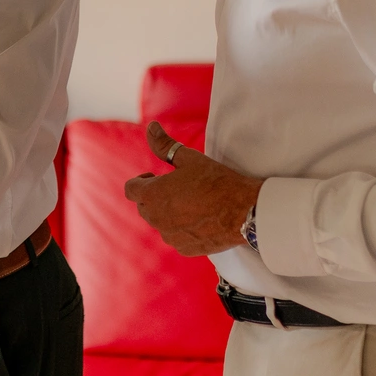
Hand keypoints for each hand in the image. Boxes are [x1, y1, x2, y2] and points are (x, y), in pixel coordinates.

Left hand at [122, 121, 261, 256]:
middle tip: (177, 187)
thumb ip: (164, 145)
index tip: (156, 176)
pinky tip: (200, 219)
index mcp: (152, 195)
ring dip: (168, 214)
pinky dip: (183, 229)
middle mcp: (156, 219)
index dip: (141, 181)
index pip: (130, 189)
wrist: (245, 211)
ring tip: (192, 203)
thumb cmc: (216, 181)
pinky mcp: (185, 249)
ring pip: (160, 223)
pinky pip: (176, 237)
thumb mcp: (189, 158)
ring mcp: (170, 236)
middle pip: (144, 207)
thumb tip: (151, 126)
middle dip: (154, 196)